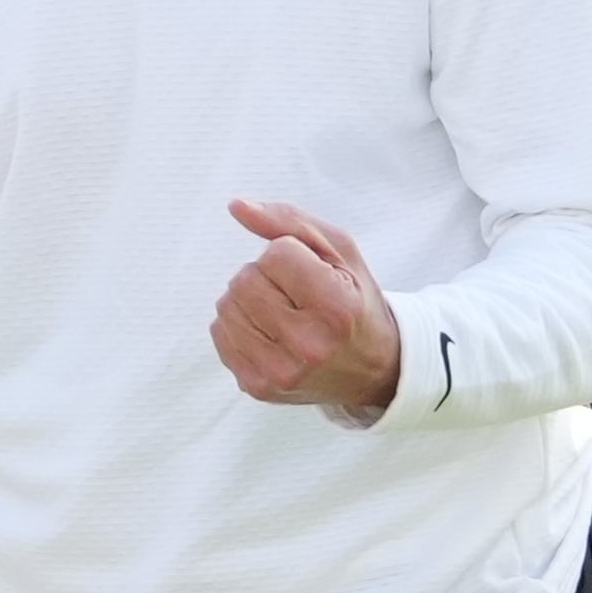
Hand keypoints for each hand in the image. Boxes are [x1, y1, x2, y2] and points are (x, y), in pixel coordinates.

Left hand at [212, 200, 402, 416]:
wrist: (372, 368)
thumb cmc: (354, 299)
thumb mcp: (339, 251)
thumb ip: (288, 220)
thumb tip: (235, 205)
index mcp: (338, 309)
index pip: (276, 253)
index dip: (291, 254)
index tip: (315, 275)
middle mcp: (310, 346)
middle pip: (245, 279)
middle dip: (266, 276)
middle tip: (297, 295)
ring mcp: (281, 372)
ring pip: (226, 305)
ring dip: (249, 300)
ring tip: (283, 313)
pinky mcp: (258, 387)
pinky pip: (219, 332)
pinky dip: (239, 324)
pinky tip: (269, 333)